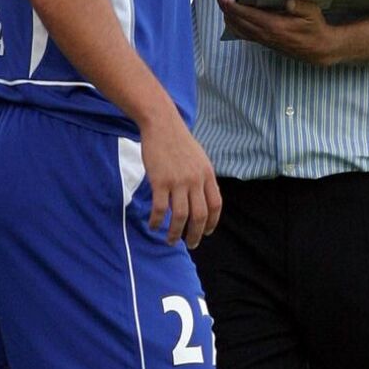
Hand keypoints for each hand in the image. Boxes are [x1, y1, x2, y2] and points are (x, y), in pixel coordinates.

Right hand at [139, 114, 221, 248]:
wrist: (162, 124)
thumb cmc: (178, 141)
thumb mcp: (199, 158)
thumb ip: (202, 177)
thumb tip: (204, 197)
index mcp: (207, 174)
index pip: (215, 205)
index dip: (212, 222)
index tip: (207, 232)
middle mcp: (195, 180)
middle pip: (200, 215)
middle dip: (196, 234)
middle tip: (190, 244)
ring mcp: (177, 181)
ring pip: (180, 216)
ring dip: (175, 233)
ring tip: (171, 241)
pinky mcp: (160, 181)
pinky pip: (159, 208)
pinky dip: (156, 221)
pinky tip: (153, 226)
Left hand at [217, 0, 340, 65]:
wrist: (319, 50)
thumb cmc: (315, 28)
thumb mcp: (313, 13)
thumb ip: (300, 6)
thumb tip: (288, 1)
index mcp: (274, 26)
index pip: (245, 14)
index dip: (231, 3)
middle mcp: (265, 34)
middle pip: (236, 21)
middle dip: (225, 6)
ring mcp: (263, 40)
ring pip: (237, 29)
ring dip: (227, 15)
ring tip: (223, 1)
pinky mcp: (264, 43)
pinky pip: (243, 34)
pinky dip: (233, 24)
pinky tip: (231, 16)